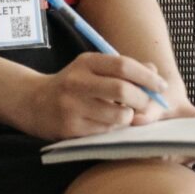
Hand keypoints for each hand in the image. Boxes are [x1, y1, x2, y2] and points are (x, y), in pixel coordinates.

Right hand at [15, 53, 180, 141]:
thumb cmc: (73, 85)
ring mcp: (71, 106)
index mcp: (85, 62)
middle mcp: (76, 82)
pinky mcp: (70, 127)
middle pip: (122, 90)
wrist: (33, 102)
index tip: (161, 87)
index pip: (123, 66)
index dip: (147, 77)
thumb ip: (125, 68)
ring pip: (118, 115)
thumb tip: (155, 73)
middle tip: (146, 104)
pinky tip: (106, 122)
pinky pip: (106, 131)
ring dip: (128, 117)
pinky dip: (114, 128)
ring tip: (123, 114)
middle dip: (142, 100)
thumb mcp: (93, 68)